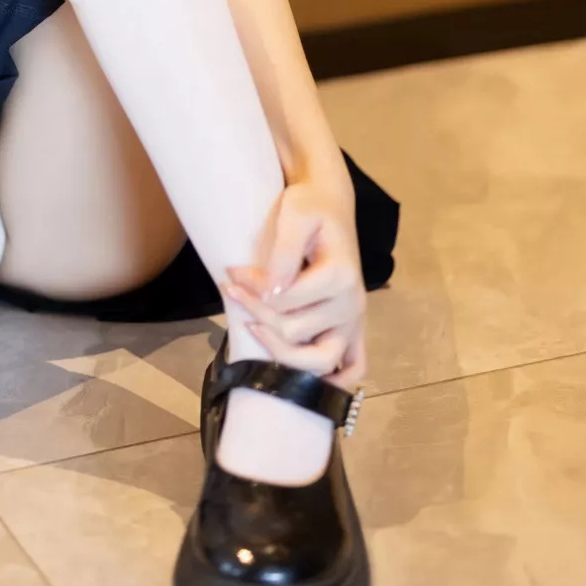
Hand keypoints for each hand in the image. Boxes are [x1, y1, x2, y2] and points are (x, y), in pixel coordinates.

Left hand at [224, 175, 366, 389]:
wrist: (329, 205)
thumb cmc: (309, 207)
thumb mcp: (293, 216)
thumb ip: (283, 254)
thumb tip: (271, 293)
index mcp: (340, 276)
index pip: (283, 302)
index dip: (251, 291)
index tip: (230, 274)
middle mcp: (352, 304)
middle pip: (292, 331)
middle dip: (256, 312)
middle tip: (232, 291)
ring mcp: (355, 320)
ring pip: (316, 359)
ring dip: (280, 351)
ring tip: (252, 326)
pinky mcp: (354, 327)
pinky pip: (354, 367)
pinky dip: (334, 380)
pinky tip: (304, 378)